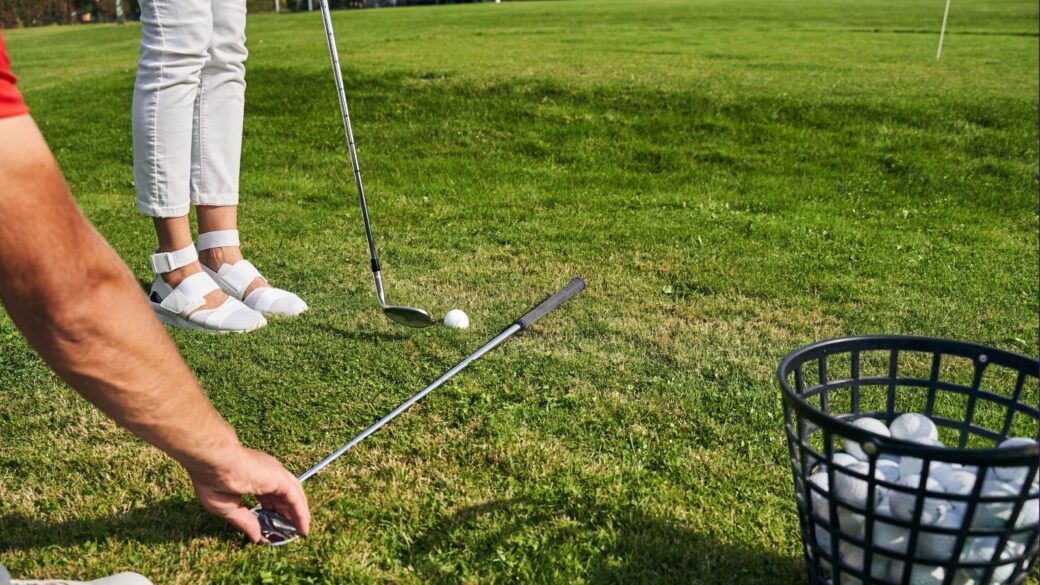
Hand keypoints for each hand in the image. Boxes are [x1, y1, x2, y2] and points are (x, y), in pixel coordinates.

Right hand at [187, 446, 310, 542]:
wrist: (214, 461)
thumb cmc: (212, 479)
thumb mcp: (227, 507)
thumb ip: (244, 521)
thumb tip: (256, 537)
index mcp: (251, 476)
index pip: (266, 495)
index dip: (270, 511)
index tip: (269, 527)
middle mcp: (266, 473)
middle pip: (282, 496)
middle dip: (286, 513)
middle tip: (289, 530)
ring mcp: (274, 474)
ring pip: (293, 496)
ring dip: (298, 514)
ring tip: (301, 531)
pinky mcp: (280, 479)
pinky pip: (295, 500)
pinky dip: (301, 514)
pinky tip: (303, 528)